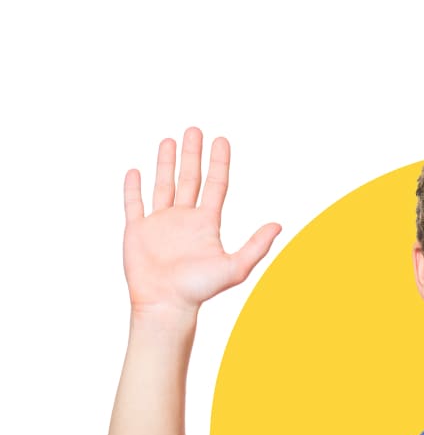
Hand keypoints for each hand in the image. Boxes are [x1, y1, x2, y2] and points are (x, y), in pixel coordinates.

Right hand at [122, 128, 279, 315]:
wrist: (166, 304)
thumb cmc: (199, 290)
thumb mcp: (234, 267)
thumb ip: (256, 246)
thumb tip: (278, 226)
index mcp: (206, 224)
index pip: (215, 186)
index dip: (219, 163)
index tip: (221, 140)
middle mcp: (184, 220)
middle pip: (190, 179)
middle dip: (193, 154)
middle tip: (195, 130)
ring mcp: (160, 224)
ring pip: (164, 185)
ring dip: (166, 163)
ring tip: (169, 140)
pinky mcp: (138, 231)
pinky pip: (134, 204)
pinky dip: (133, 188)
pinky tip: (135, 171)